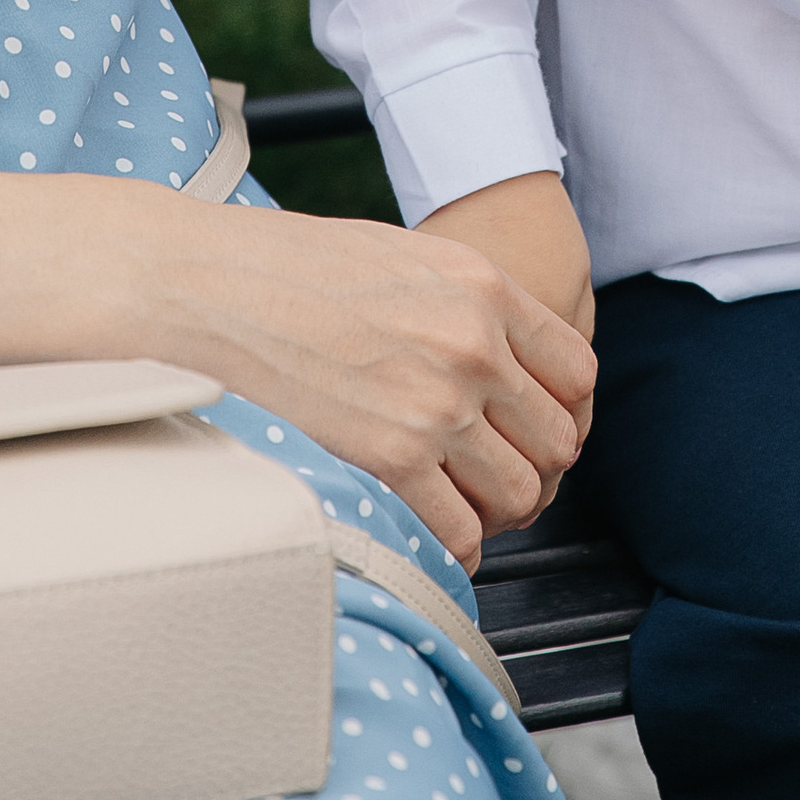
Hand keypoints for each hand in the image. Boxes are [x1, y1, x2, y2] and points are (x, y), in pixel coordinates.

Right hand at [174, 202, 595, 569]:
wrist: (223, 284)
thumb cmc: (302, 264)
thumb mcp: (412, 255)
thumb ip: (470, 305)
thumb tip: (504, 357)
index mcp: (487, 287)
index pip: (576, 373)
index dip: (562, 409)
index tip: (535, 425)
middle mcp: (475, 347)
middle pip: (557, 440)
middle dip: (536, 464)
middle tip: (504, 473)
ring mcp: (437, 404)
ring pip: (518, 491)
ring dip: (501, 509)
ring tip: (474, 506)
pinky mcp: (391, 455)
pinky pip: (458, 528)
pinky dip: (458, 543)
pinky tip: (440, 533)